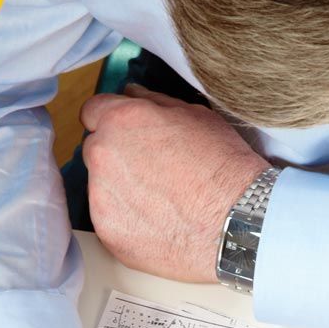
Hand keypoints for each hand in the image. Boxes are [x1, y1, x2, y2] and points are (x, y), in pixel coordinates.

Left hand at [80, 85, 268, 281]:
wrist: (236, 220)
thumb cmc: (222, 166)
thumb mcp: (195, 116)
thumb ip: (153, 102)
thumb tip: (132, 95)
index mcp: (121, 121)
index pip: (92, 112)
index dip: (110, 121)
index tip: (123, 133)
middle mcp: (103, 156)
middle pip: (95, 151)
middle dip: (117, 157)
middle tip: (152, 171)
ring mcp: (101, 198)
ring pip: (100, 188)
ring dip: (120, 190)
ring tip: (160, 200)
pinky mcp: (108, 232)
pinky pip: (109, 221)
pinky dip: (127, 221)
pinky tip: (158, 222)